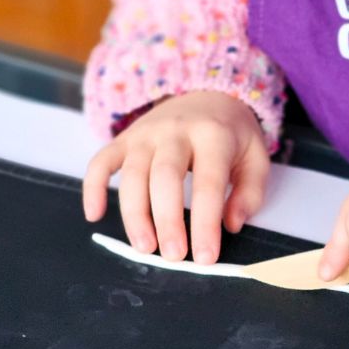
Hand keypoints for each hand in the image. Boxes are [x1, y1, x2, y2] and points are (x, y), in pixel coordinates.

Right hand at [83, 91, 269, 263]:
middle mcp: (175, 132)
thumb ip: (249, 193)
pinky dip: (93, 187)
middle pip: (164, 178)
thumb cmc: (231, 134)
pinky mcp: (124, 139)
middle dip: (167, 221)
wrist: (206, 92)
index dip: (205, 223)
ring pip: (132, 175)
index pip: (207, 183)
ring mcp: (145, 134)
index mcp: (213, 135)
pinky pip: (101, 161)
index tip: (206, 257)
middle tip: (173, 256)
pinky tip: (94, 214)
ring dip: (134, 215)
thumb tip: (231, 225)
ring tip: (145, 248)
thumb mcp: (256, 156)